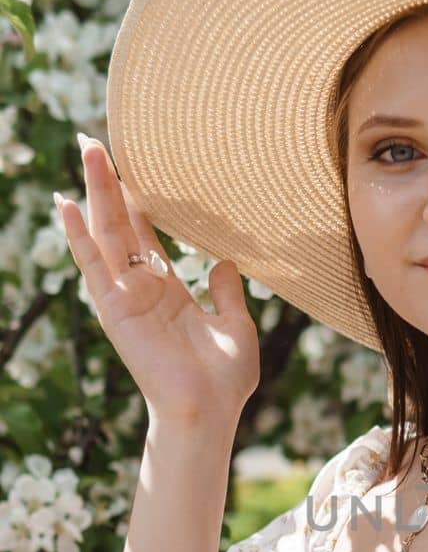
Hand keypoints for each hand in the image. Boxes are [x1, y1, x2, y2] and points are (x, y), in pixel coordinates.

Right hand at [57, 136, 260, 427]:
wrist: (208, 412)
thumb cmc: (225, 381)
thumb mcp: (237, 328)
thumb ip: (228, 294)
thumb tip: (226, 262)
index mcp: (169, 291)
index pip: (147, 235)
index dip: (138, 200)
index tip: (131, 164)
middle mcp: (142, 289)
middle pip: (121, 224)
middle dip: (109, 182)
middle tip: (95, 139)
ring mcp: (126, 297)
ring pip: (106, 234)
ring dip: (94, 192)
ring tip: (86, 150)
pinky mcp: (114, 309)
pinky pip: (93, 266)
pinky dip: (79, 236)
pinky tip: (67, 204)